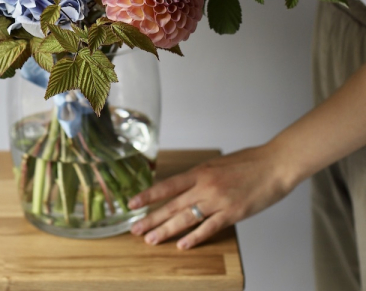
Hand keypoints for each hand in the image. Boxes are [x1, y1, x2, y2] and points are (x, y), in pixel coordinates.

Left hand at [128, 143, 293, 248]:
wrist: (274, 165)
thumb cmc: (248, 162)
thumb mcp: (218, 164)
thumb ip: (201, 177)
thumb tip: (186, 188)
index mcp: (200, 171)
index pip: (167, 185)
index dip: (148, 195)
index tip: (132, 203)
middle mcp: (205, 186)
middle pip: (172, 205)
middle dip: (151, 218)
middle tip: (135, 229)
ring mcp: (219, 201)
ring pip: (186, 218)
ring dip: (167, 230)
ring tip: (151, 240)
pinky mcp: (233, 213)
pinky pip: (209, 228)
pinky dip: (195, 238)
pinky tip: (182, 245)